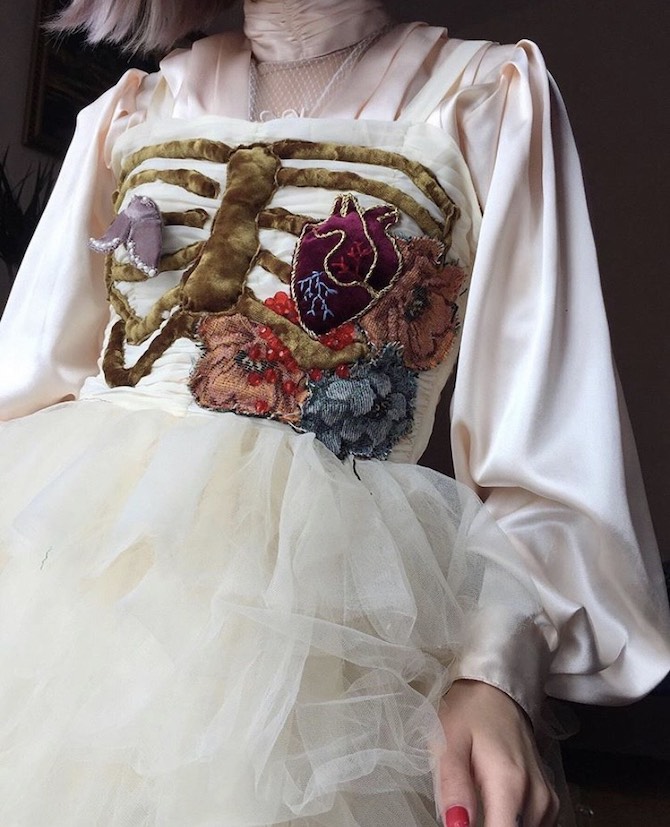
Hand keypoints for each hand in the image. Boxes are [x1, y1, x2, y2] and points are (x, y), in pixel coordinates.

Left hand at [434, 679, 559, 826]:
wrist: (498, 691)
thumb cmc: (469, 713)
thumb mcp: (447, 741)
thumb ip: (452, 787)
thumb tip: (456, 826)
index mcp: (509, 783)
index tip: (463, 822)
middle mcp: (535, 795)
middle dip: (488, 826)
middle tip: (468, 806)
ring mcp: (546, 798)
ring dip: (501, 823)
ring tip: (479, 802)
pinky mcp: (548, 799)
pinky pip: (535, 825)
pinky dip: (514, 822)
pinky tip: (496, 807)